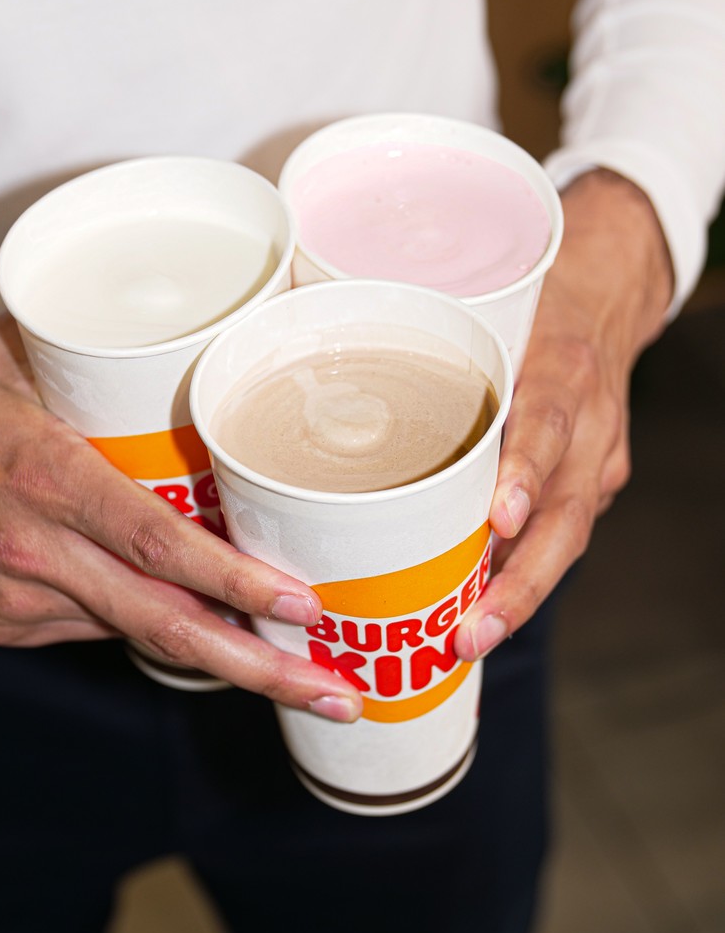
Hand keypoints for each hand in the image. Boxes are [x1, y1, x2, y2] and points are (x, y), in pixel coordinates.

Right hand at [0, 314, 361, 720]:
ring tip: (295, 673)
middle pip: (166, 624)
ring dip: (222, 658)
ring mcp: (23, 600)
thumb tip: (183, 330)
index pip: (160, 544)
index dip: (236, 583)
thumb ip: (97, 357)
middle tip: (334, 691)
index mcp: (47, 480)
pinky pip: (103, 626)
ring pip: (141, 636)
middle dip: (260, 667)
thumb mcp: (7, 356)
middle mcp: (39, 553)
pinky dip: (159, 628)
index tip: (303, 605)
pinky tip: (208, 629)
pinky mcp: (11, 622)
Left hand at [455, 169, 673, 659]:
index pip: (547, 422)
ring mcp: (600, 458)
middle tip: (469, 631)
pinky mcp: (597, 481)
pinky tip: (483, 606)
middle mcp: (590, 421)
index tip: (495, 523)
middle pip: (567, 514)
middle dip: (519, 581)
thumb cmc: (533, 299)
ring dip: (521, 593)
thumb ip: (430, 337)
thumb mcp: (489, 300)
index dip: (524, 475)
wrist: (610, 293)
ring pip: (569, 537)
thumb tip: (323, 377)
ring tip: (471, 639)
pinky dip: (524, 570)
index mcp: (560, 365)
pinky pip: (564, 533)